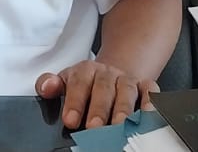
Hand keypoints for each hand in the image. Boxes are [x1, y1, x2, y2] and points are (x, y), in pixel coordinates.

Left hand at [36, 61, 159, 129]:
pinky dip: (151, 101)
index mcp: (85, 71)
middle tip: (94, 127)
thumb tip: (46, 88)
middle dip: (99, 109)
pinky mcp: (145, 86)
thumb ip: (51, 84)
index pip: (79, 83)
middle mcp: (107, 73)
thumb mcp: (65, 81)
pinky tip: (148, 114)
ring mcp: (127, 79)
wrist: (110, 74)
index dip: (75, 102)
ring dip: (124, 108)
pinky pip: (150, 91)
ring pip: (127, 90)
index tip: (70, 120)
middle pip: (104, 88)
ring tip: (119, 125)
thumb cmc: (85, 84)